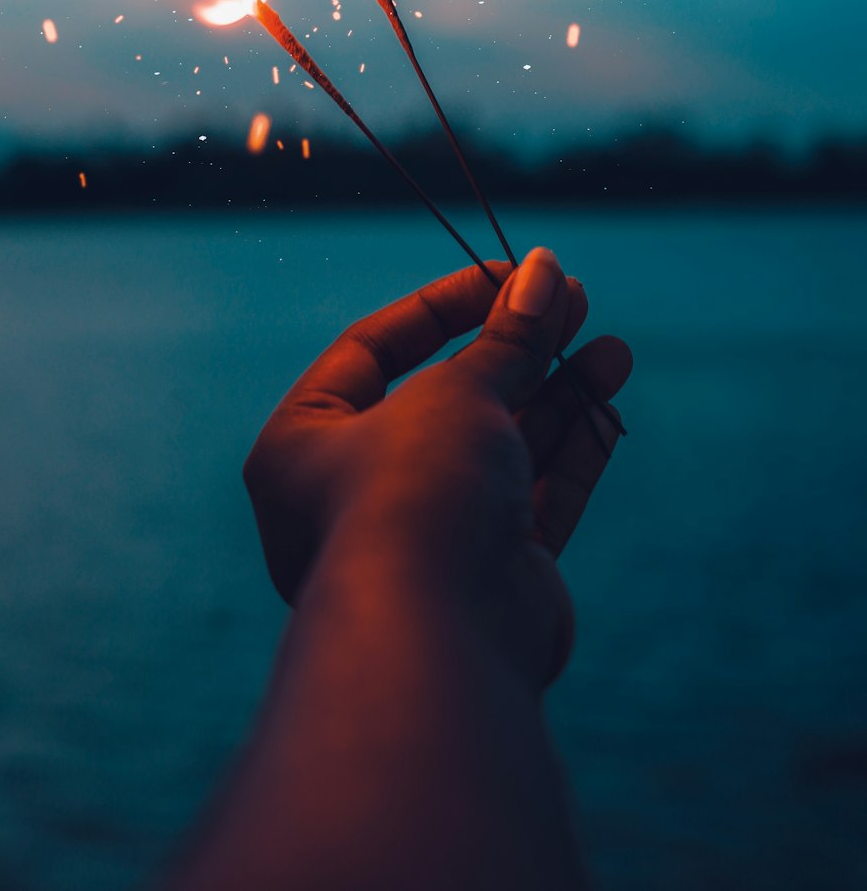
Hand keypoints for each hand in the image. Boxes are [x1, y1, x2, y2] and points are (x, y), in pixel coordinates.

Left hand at [244, 248, 630, 688]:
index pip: (373, 349)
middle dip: (512, 347)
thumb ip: (505, 336)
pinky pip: (530, 498)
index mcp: (303, 444)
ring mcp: (426, 541)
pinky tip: (607, 394)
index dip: (444, 304)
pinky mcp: (489, 578)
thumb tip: (546, 273)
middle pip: (445, 398)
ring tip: (609, 344)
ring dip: (553, 392)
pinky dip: (568, 447)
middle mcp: (356, 495)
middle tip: (572, 299)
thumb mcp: (455, 392)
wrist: (439, 639)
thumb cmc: (411, 495)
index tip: (510, 274)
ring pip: (496, 448)